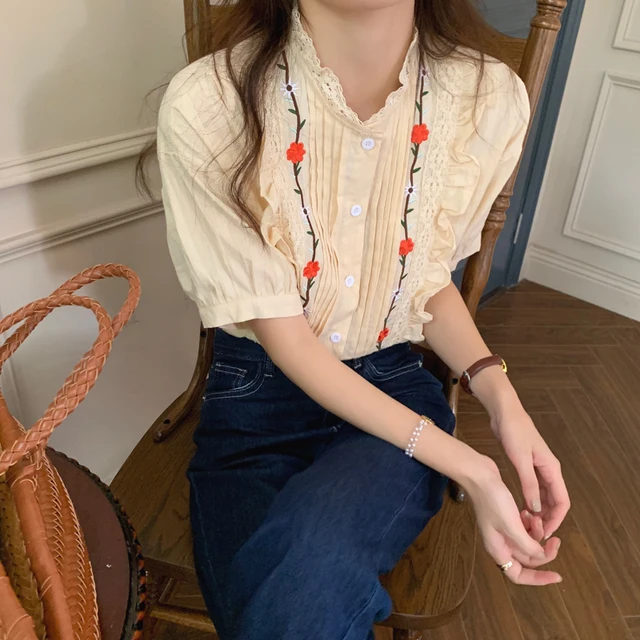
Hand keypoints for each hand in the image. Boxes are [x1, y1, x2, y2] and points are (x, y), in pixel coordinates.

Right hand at [466, 458, 562, 584]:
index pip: (518, 575)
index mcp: (498, 549)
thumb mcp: (512, 525)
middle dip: (542, 550)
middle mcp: (501, 543)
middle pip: (526, 558)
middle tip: (555, 539)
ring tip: (536, 517)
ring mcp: (503, 530)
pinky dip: (530, 524)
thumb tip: (540, 555)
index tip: (557, 575)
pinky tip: (529, 512)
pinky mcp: (506, 518)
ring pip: (527, 542)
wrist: (479, 475)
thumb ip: (527, 545)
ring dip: (536, 533)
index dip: (538, 579)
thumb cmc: (493, 500)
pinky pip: (523, 528)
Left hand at [491, 403, 570, 540]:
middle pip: (555, 500)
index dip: (556, 519)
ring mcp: (538, 467)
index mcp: (552, 469)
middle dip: (548, 518)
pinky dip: (532, 499)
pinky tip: (522, 507)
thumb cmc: (514, 432)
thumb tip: (536, 508)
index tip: (546, 533)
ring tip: (528, 523)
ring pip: (545, 495)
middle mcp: (549, 470)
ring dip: (540, 509)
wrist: (505, 412)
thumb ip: (529, 483)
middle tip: (535, 532)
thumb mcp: (520, 459)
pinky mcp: (528, 465)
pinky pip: (535, 487)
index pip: (562, 501)